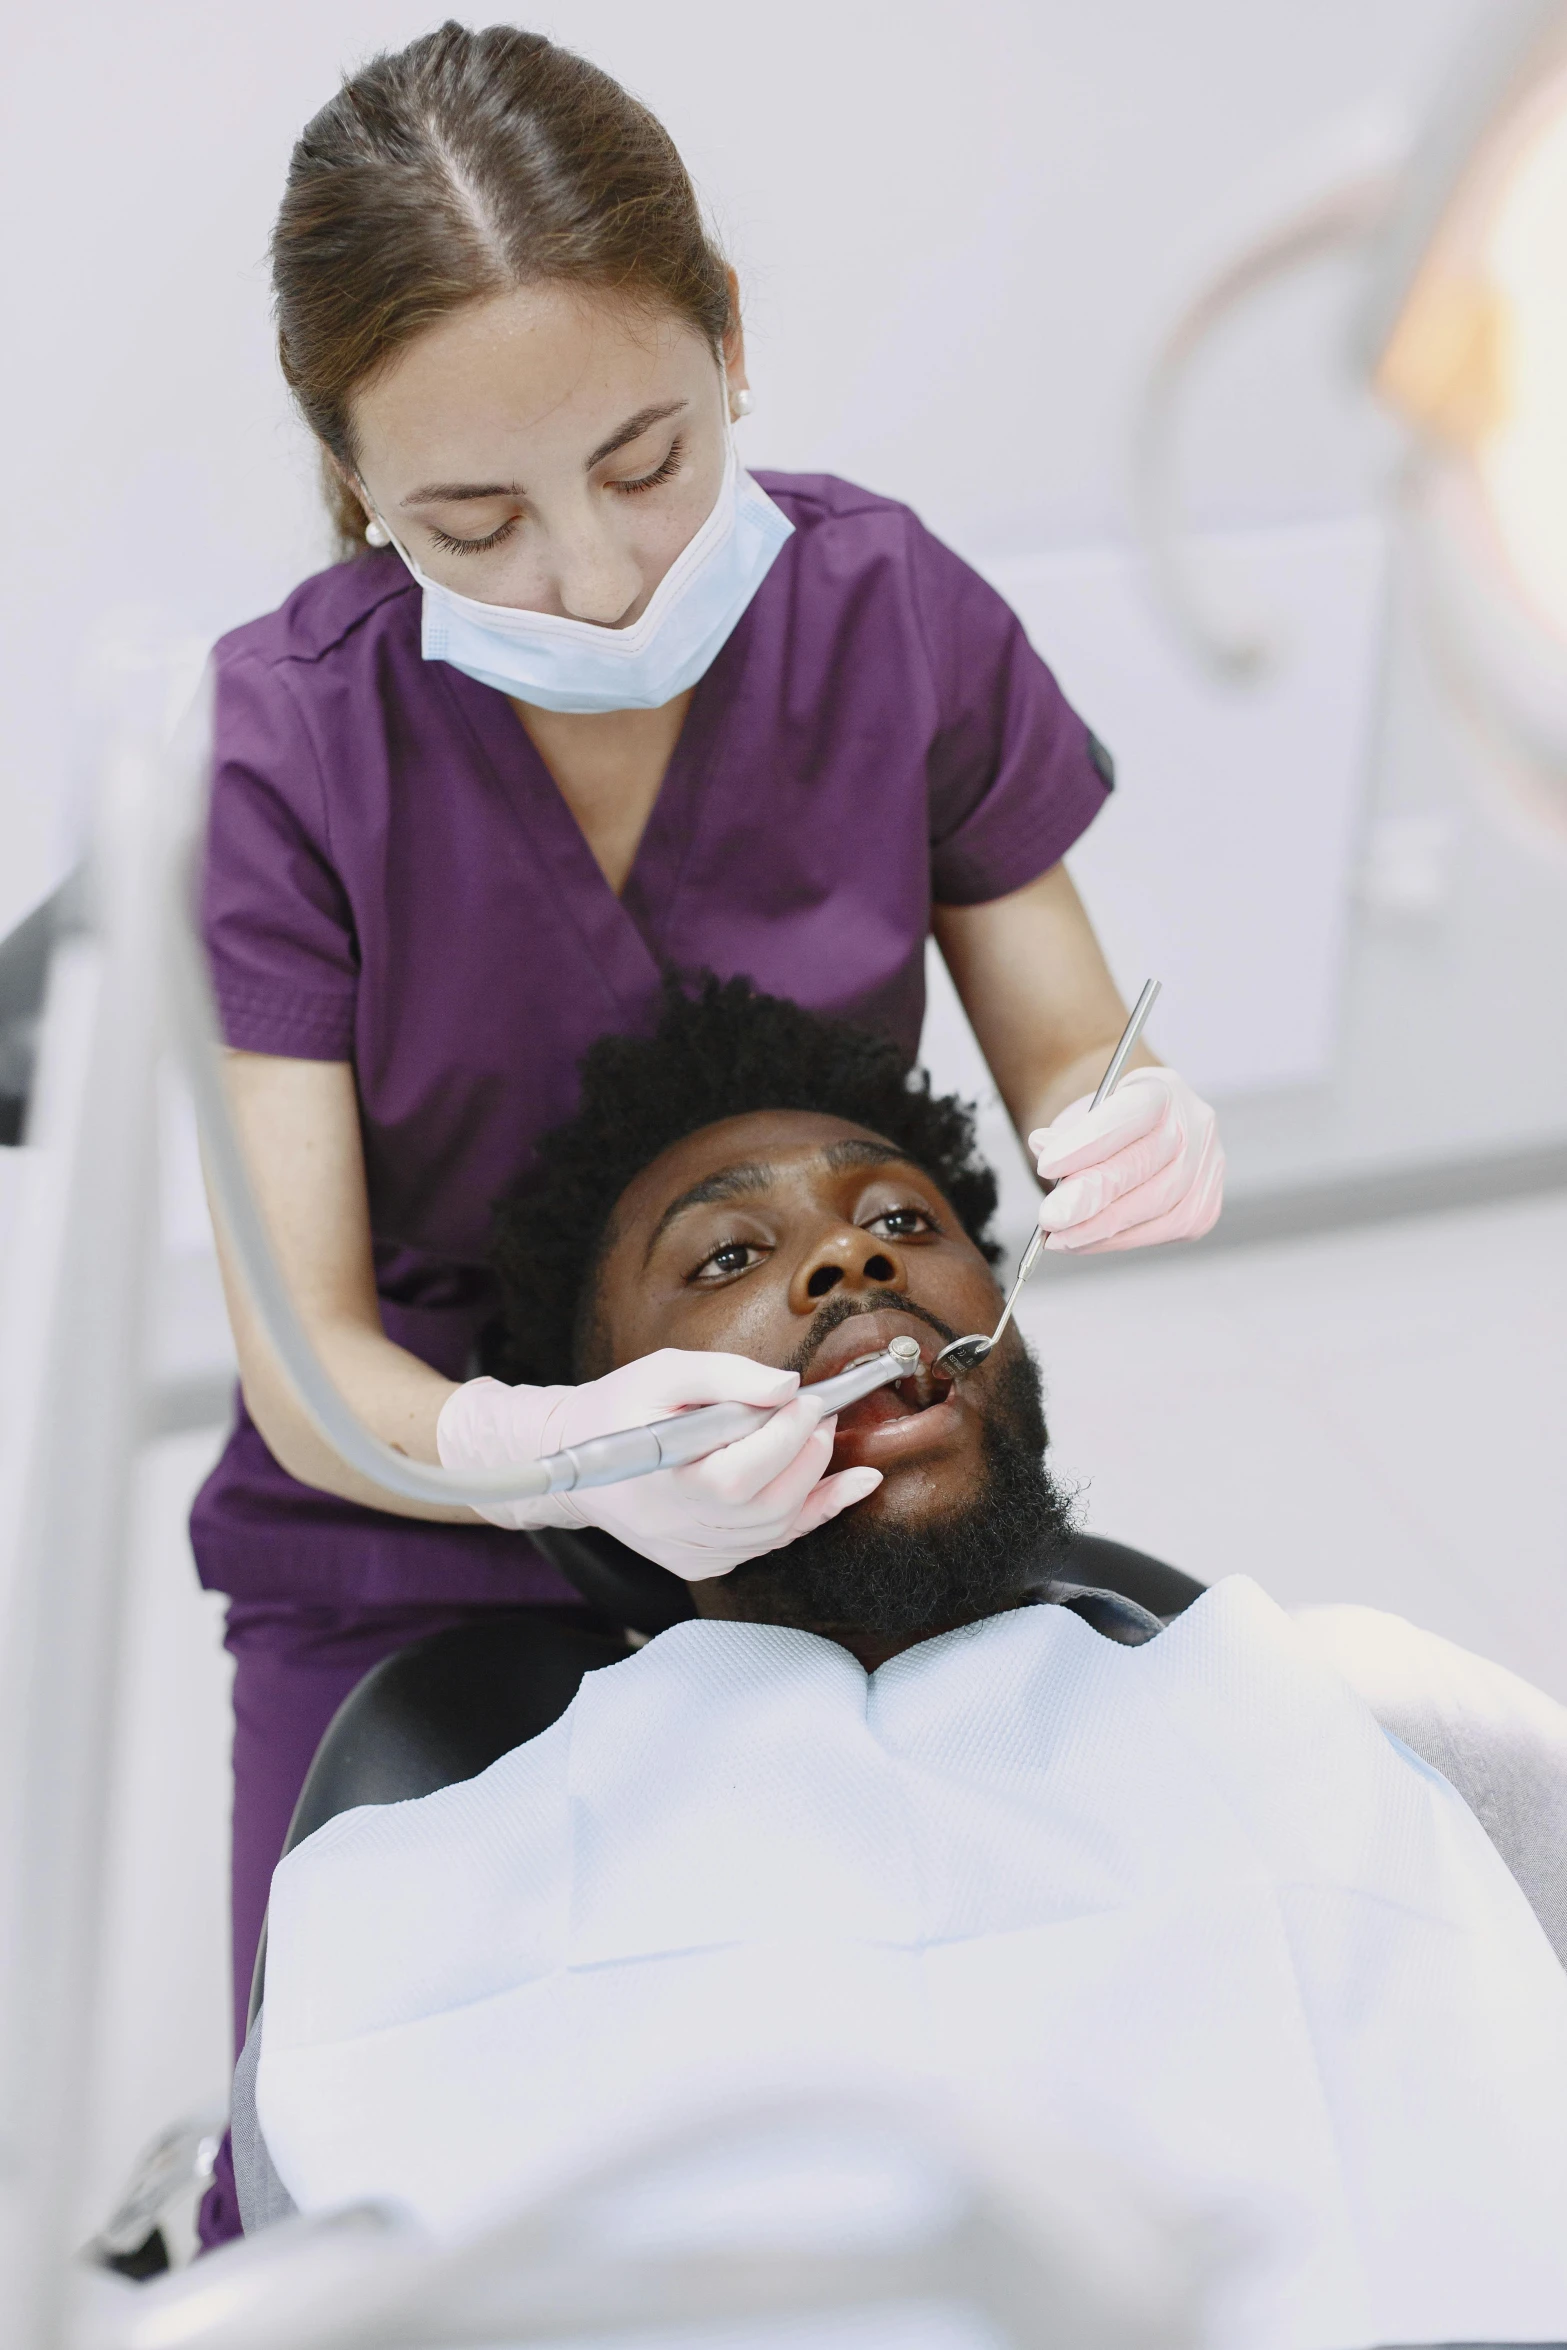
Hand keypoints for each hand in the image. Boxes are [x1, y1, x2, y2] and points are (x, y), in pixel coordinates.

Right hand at [436, 1350, 880, 1577]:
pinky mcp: (703, 1562)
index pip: (743, 1472)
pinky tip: (843, 1486)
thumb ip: (729, 1375)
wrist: (576, 1459)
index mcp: (662, 1483)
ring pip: (776, 1529)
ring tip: (821, 1436)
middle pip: (770, 1505)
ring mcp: (692, 1553)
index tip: (810, 1399)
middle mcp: (678, 1529)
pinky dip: (809, 1513)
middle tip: (820, 1412)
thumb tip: (788, 1387)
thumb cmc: (620, 1408)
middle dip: (809, 1454)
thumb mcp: (666, 1371)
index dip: (789, 1435)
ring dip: (815, 1483)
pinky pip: (768, 1543)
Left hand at [1028, 1066, 1223, 1253]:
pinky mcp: (1204, 1209)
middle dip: (1089, 1196)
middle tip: (1050, 1217)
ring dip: (1097, 1228)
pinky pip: (1158, 1231)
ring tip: (1057, 1236)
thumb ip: (1065, 1133)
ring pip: (1152, 1206)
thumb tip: (1044, 1146)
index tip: (1046, 1166)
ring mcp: (1206, 1170)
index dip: (1087, 1143)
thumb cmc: (1109, 1126)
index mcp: (1162, 1090)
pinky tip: (1083, 1241)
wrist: (1145, 1138)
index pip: (1129, 1115)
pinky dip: (1114, 1240)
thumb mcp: (1083, 1116)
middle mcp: (1195, 1126)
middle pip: (1141, 1165)